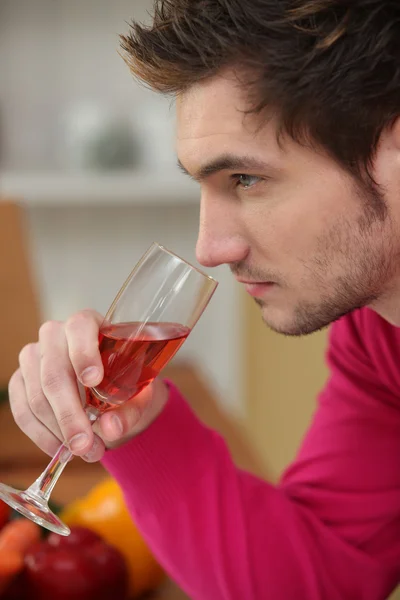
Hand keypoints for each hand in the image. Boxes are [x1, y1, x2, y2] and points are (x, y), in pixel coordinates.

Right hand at [8, 310, 168, 461]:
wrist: (113, 394)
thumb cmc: (128, 384)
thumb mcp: (140, 395)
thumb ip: (130, 410)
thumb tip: (110, 428)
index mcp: (89, 324)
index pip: (80, 326)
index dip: (84, 353)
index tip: (94, 381)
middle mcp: (56, 335)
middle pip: (54, 370)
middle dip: (69, 413)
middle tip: (86, 443)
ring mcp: (34, 357)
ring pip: (36, 395)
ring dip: (59, 430)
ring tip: (85, 451)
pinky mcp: (20, 380)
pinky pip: (23, 410)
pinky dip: (42, 435)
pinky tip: (61, 450)